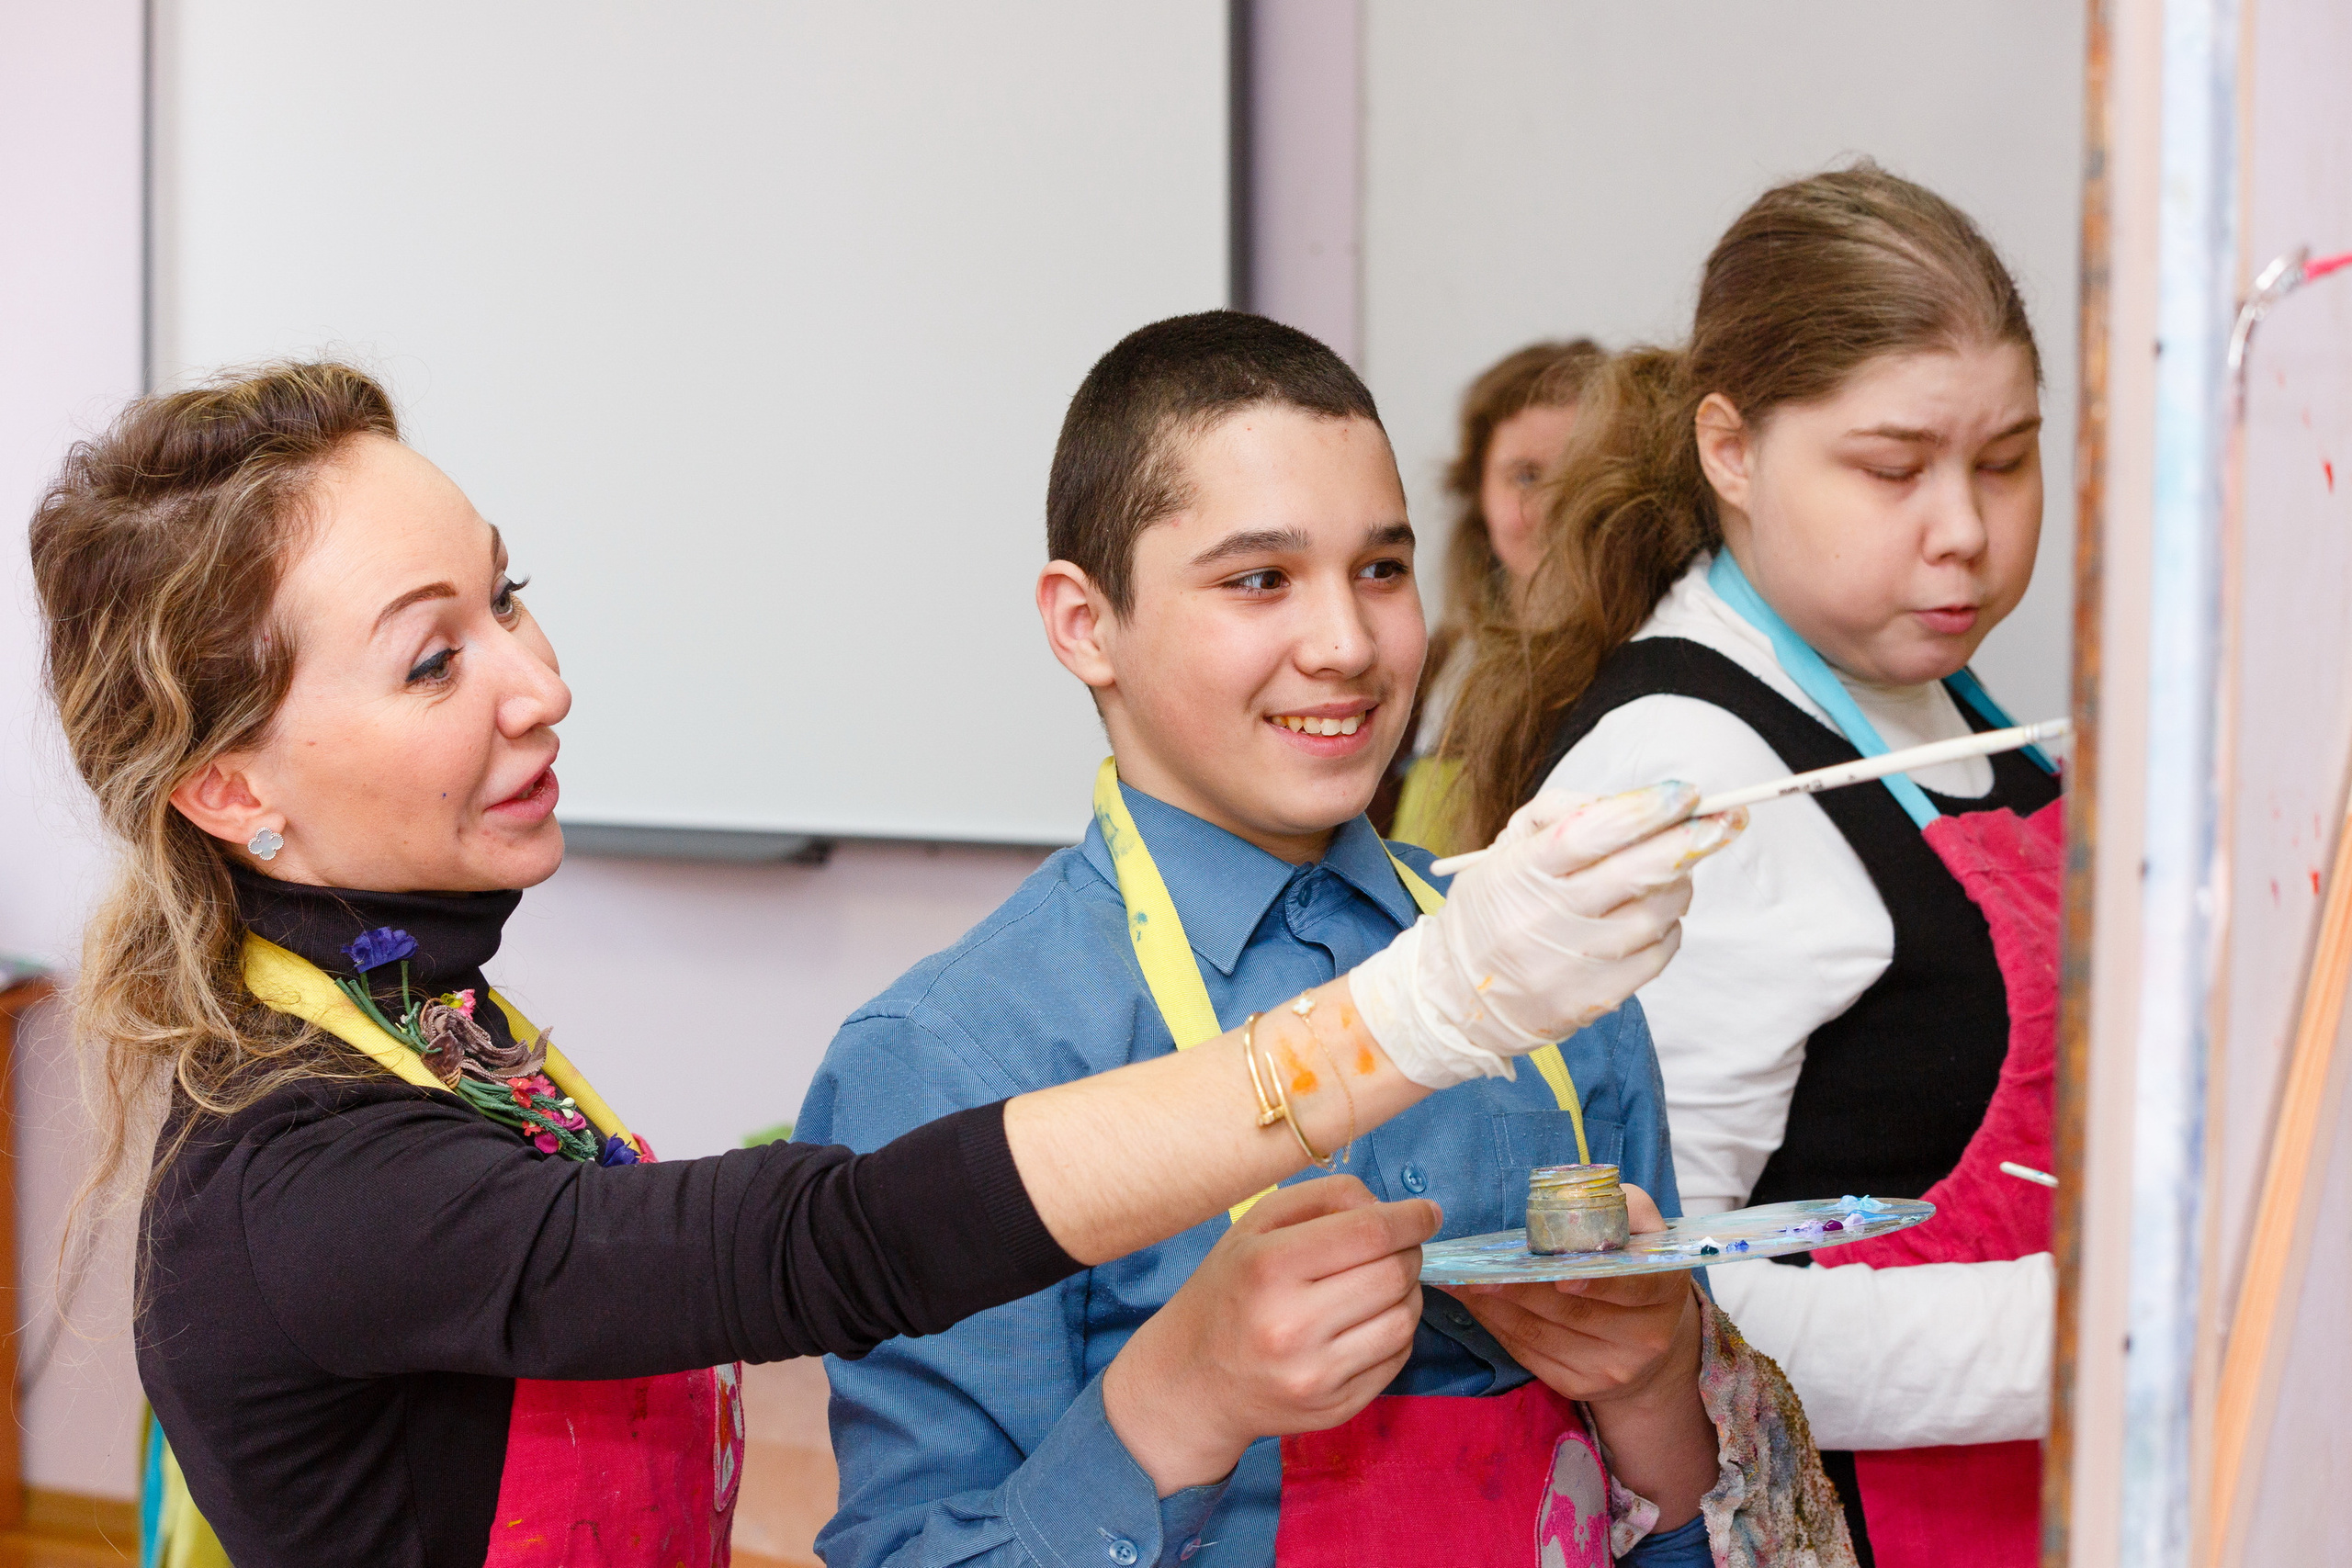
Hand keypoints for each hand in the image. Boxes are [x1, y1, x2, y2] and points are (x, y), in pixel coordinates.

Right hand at [1101, 1175, 1439, 1496]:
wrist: (1193, 1381)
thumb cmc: (1230, 1289)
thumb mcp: (1255, 1226)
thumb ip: (1323, 1198)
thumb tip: (1389, 1208)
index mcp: (1267, 1268)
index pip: (1369, 1233)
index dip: (1410, 1218)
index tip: (1427, 1212)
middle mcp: (1291, 1326)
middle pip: (1394, 1275)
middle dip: (1409, 1252)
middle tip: (1398, 1247)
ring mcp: (1315, 1375)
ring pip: (1405, 1319)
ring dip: (1408, 1292)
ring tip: (1381, 1283)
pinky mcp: (1335, 1409)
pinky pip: (1398, 1358)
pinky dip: (1397, 1330)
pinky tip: (1369, 1320)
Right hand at [1353, 783, 1746, 1086]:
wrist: (1457, 995)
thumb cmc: (1493, 907)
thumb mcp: (1505, 848)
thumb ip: (1561, 814)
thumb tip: (1633, 803)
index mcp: (1522, 871)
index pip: (1592, 833)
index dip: (1647, 809)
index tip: (1688, 792)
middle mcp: (1546, 919)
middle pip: (1638, 873)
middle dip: (1692, 840)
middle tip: (1729, 819)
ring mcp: (1574, 964)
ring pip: (1657, 913)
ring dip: (1679, 883)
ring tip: (1674, 869)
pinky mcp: (1595, 999)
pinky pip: (1657, 954)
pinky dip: (1667, 926)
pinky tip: (1653, 914)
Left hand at [1443, 1183, 1715, 1525]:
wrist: (1646, 1338)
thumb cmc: (1635, 1264)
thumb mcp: (1642, 1227)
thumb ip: (1619, 1207)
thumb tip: (1567, 1203)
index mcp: (1665, 1291)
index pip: (1634, 1287)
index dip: (1597, 1283)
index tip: (1561, 1275)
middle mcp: (1645, 1339)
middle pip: (1574, 1313)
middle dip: (1522, 1289)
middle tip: (1480, 1271)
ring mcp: (1611, 1370)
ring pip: (1542, 1335)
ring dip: (1497, 1307)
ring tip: (1464, 1282)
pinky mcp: (1577, 1385)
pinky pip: (1528, 1354)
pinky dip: (1496, 1326)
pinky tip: (1475, 1303)